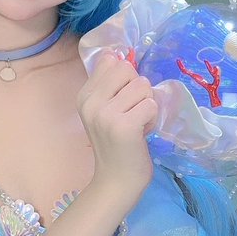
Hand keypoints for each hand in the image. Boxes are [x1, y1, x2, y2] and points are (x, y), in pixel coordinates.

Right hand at [77, 52, 157, 209]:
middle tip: (133, 112)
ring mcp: (106, 114)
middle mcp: (91, 102)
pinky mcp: (124, 126)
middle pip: (128, 70)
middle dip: (139, 89)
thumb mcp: (104, 110)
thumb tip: (116, 54)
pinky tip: (142, 133)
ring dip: (147, 105)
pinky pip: (151, 104)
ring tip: (137, 123)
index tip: (122, 101)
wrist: (116, 181)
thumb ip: (109, 84)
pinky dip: (152, 118)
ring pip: (143, 86)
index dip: (126, 79)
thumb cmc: (116, 145)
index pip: (111, 62)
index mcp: (84, 95)